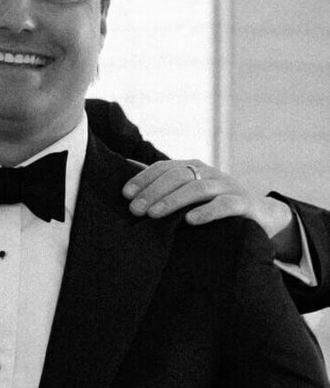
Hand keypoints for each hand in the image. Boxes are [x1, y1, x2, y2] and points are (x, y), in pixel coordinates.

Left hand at [123, 159, 299, 262]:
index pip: (164, 167)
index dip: (143, 179)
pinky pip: (225, 205)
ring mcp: (228, 186)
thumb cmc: (216, 204)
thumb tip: (128, 174)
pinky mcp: (244, 203)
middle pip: (177, 176)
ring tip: (154, 214)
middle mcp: (209, 172)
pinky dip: (207, 211)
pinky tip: (190, 221)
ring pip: (197, 188)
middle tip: (135, 209)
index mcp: (193, 167)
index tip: (125, 194)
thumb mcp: (191, 193)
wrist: (262, 214)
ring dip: (173, 200)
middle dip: (153, 192)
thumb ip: (165, 185)